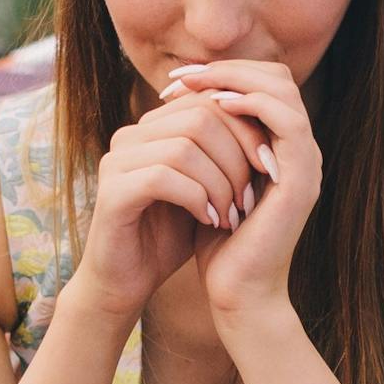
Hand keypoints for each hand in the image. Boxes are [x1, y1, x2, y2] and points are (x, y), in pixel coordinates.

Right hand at [73, 89, 262, 319]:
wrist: (128, 283)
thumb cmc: (170, 237)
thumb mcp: (207, 189)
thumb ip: (226, 155)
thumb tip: (272, 124)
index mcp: (154, 128)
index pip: (209, 100)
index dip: (247, 129)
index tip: (269, 166)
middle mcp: (131, 135)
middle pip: (200, 116)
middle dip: (237, 157)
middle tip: (250, 197)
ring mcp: (117, 161)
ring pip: (184, 147)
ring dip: (220, 183)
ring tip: (231, 215)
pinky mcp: (111, 192)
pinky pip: (162, 177)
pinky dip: (196, 199)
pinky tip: (209, 220)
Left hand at [164, 59, 320, 326]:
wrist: (238, 294)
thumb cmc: (219, 245)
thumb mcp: (211, 181)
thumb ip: (210, 145)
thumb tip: (180, 105)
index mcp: (281, 149)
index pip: (264, 85)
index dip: (224, 73)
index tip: (178, 80)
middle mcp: (300, 151)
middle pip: (277, 78)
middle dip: (226, 68)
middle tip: (181, 75)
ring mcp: (305, 165)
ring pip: (283, 91)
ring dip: (235, 79)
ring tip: (194, 84)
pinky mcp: (300, 180)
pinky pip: (286, 122)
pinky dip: (252, 104)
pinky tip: (215, 106)